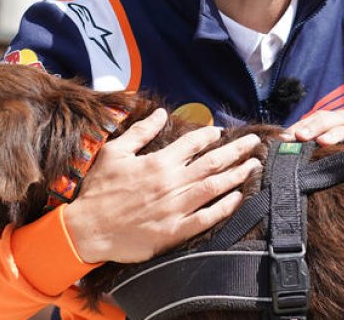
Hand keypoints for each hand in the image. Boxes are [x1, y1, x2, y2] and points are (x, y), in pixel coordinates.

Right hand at [63, 108, 262, 263]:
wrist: (88, 229)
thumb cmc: (99, 189)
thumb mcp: (115, 152)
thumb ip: (140, 132)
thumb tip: (161, 113)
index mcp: (158, 162)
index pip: (192, 143)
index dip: (210, 135)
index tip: (220, 132)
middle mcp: (171, 182)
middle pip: (213, 162)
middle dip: (237, 150)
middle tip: (255, 143)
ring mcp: (175, 208)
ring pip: (215, 188)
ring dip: (237, 175)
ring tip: (254, 165)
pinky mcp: (174, 231)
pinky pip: (206, 218)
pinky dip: (225, 207)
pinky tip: (238, 198)